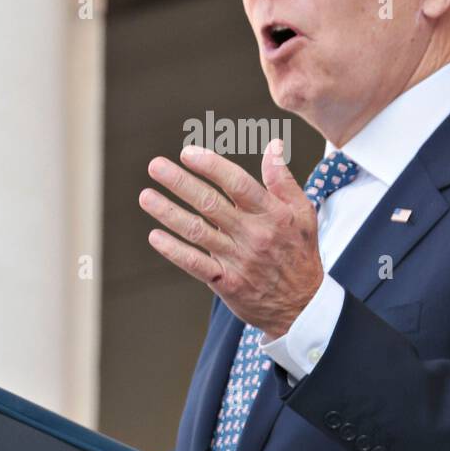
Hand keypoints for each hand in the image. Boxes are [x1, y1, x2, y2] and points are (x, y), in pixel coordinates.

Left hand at [138, 139, 320, 337]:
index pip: (238, 183)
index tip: (188, 153)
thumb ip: (283, 179)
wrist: (303, 305)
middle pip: (211, 204)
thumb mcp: (303, 213)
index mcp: (273, 214)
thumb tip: (273, 145)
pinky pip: (196, 264)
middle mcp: (254, 235)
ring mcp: (239, 260)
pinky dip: (174, 250)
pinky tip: (155, 236)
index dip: (211, 166)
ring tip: (146, 196)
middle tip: (155, 166)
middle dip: (180, 183)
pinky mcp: (227, 283)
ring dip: (169, 213)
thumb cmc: (300, 252)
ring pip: (198, 232)